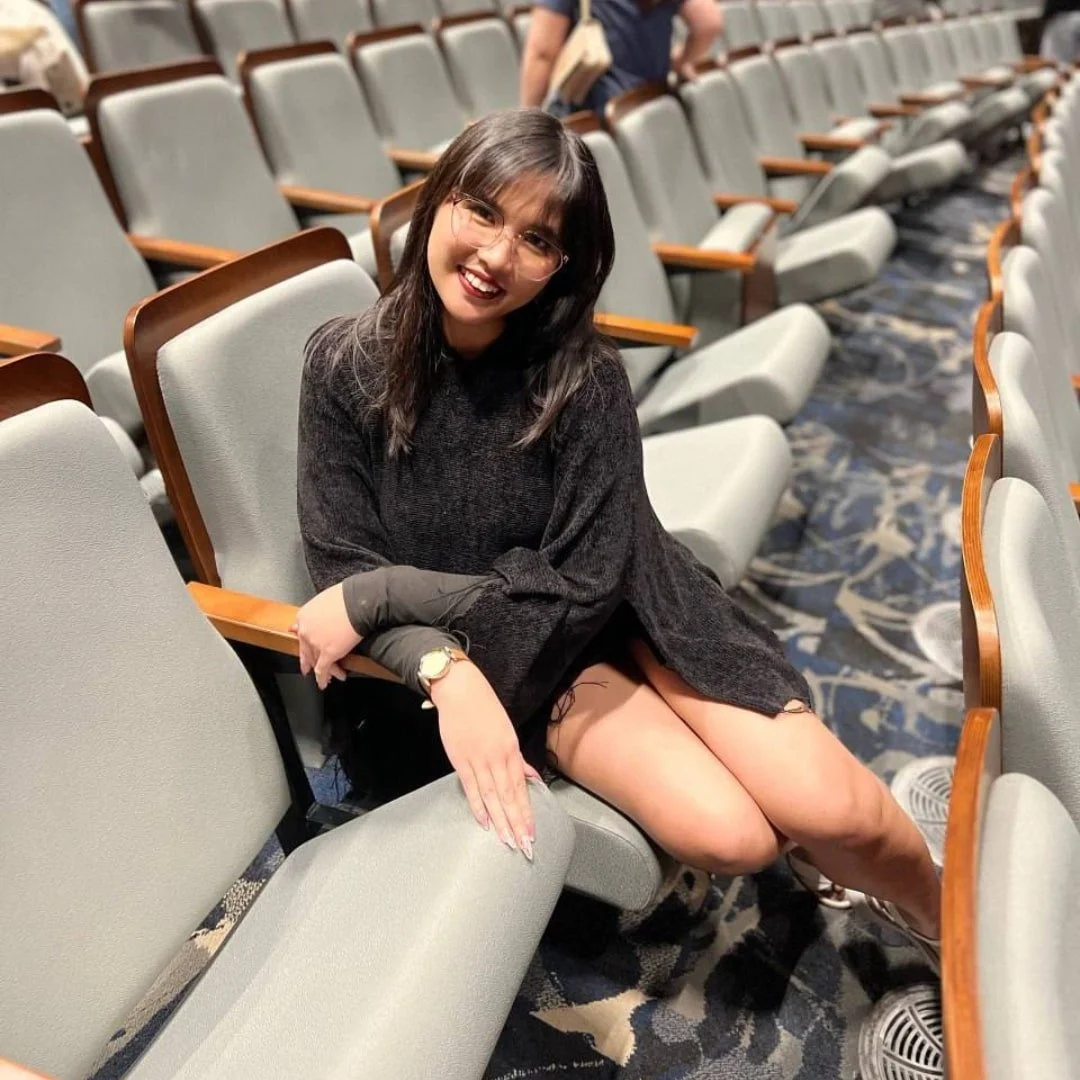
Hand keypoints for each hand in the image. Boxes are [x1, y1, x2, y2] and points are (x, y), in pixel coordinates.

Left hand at [290, 583, 360, 689]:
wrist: (357, 602)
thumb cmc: (346, 597)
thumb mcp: (324, 600)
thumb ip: (316, 612)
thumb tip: (314, 615)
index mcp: (304, 616)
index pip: (302, 634)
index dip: (305, 644)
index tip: (306, 649)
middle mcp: (305, 631)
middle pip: (306, 650)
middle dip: (308, 661)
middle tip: (307, 669)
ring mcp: (315, 643)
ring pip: (316, 661)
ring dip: (322, 672)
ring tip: (325, 679)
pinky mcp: (327, 654)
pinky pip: (322, 670)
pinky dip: (323, 679)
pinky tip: (324, 684)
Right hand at [431, 660, 543, 857]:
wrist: (461, 691)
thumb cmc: (485, 709)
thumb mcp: (508, 732)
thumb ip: (518, 759)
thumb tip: (532, 778)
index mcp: (511, 751)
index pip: (521, 790)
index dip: (526, 813)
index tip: (532, 833)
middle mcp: (498, 758)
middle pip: (509, 797)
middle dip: (517, 824)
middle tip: (524, 847)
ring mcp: (479, 761)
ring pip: (492, 797)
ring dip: (501, 821)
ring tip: (508, 841)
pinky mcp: (461, 761)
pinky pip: (471, 788)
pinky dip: (478, 806)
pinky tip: (485, 823)